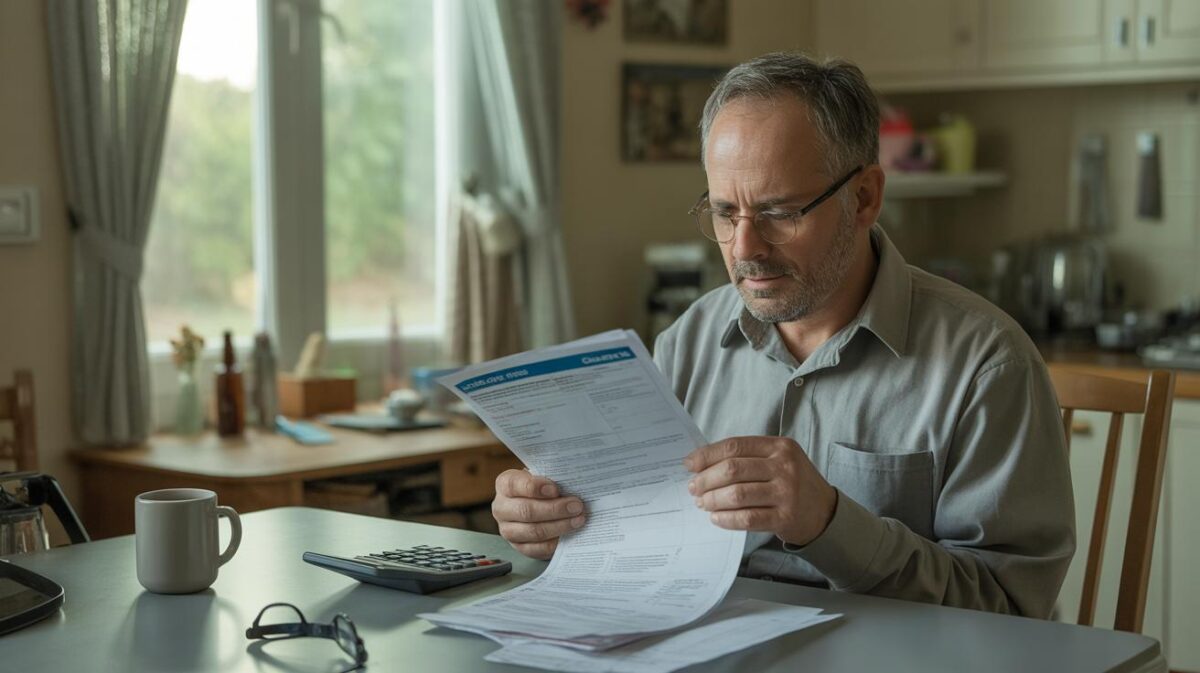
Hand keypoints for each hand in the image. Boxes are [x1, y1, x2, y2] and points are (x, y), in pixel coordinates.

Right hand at [491, 469, 585, 559]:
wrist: (533, 505)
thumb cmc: (540, 488)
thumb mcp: (542, 477)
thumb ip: (551, 479)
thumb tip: (573, 485)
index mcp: (504, 484)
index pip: (514, 485)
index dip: (535, 487)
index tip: (556, 489)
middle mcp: (501, 508)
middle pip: (526, 511)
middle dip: (554, 509)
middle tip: (576, 506)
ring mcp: (507, 530)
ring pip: (533, 531)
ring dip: (559, 526)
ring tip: (578, 520)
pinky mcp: (518, 547)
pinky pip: (537, 548)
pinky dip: (555, 542)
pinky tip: (569, 535)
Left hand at [684, 436, 836, 546]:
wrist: (825, 512)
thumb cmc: (793, 483)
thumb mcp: (778, 460)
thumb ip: (748, 458)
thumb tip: (703, 463)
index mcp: (779, 447)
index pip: (735, 446)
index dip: (707, 455)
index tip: (690, 464)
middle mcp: (785, 466)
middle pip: (733, 469)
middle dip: (706, 479)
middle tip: (693, 488)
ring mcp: (787, 492)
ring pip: (737, 494)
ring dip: (713, 500)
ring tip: (703, 503)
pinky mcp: (785, 518)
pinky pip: (747, 518)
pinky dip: (726, 519)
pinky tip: (716, 518)